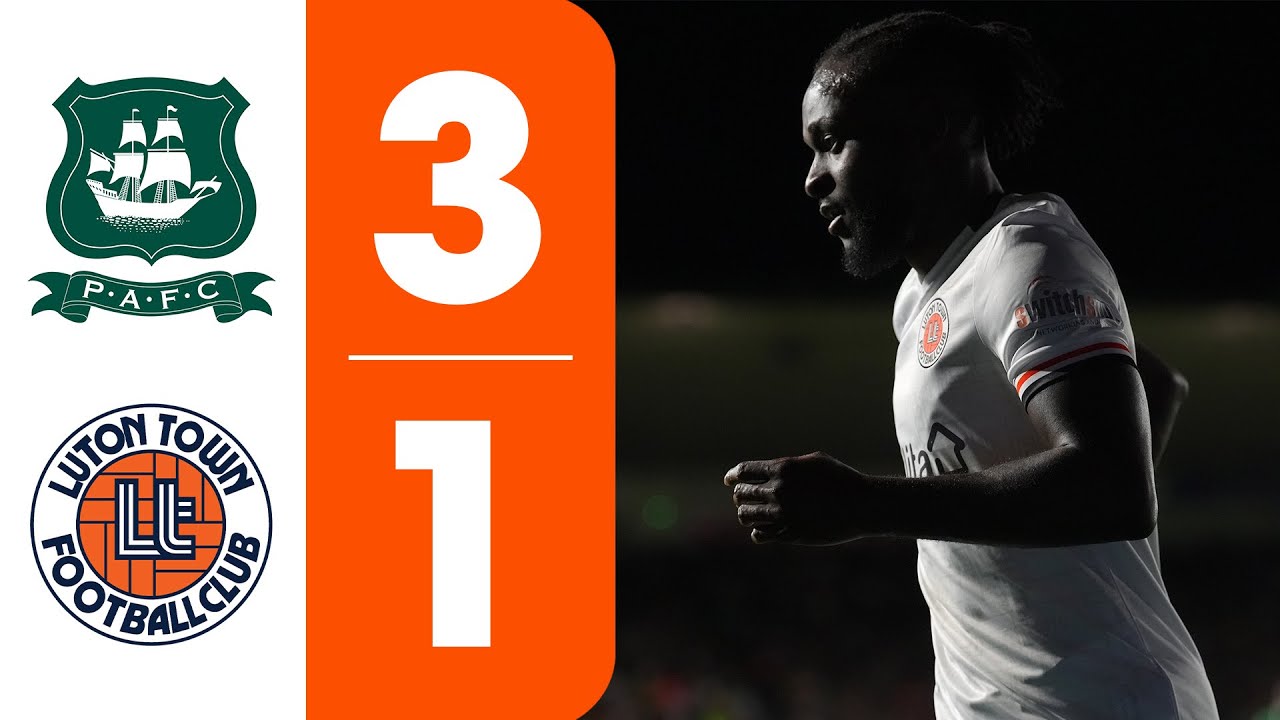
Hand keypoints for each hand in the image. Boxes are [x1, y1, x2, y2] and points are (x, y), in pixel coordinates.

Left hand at [723, 451, 865, 545]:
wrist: (862, 505)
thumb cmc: (841, 479)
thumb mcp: (814, 462)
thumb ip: (787, 465)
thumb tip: (768, 470)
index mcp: (783, 469)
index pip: (743, 471)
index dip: (733, 476)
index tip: (730, 480)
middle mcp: (779, 490)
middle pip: (742, 494)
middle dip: (741, 496)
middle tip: (745, 498)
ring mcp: (783, 514)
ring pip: (746, 516)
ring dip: (747, 514)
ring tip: (753, 514)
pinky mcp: (790, 534)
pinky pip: (759, 535)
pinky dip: (758, 532)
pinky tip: (764, 529)